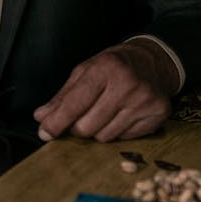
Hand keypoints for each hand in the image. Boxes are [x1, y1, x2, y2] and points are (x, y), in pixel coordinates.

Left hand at [33, 41, 176, 143]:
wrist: (152, 62)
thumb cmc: (113, 66)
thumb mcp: (85, 71)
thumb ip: (62, 96)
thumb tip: (41, 117)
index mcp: (106, 68)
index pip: (75, 103)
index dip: (57, 122)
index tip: (45, 133)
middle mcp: (128, 84)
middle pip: (87, 127)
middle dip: (78, 127)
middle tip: (82, 116)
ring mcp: (145, 101)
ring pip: (105, 137)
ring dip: (98, 130)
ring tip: (105, 112)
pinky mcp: (158, 114)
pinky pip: (125, 139)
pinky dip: (118, 132)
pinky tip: (122, 115)